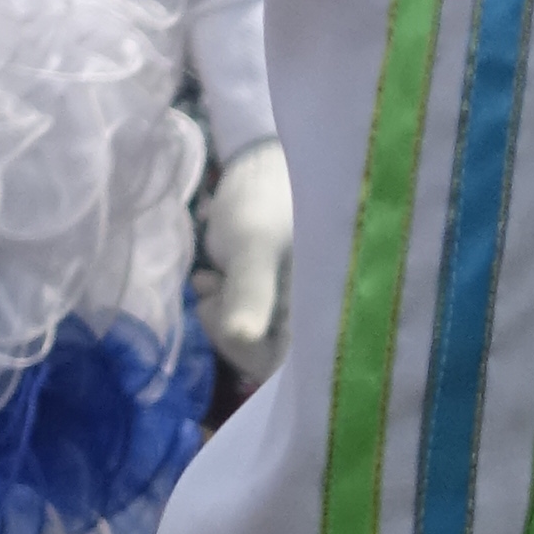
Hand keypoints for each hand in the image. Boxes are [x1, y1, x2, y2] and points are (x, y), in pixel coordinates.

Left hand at [198, 139, 292, 371]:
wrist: (255, 167)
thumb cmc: (262, 202)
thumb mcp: (254, 248)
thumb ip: (251, 293)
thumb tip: (243, 337)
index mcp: (324, 310)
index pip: (292, 366)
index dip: (256, 355)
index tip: (232, 325)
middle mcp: (313, 316)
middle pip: (269, 358)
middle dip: (233, 331)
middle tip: (213, 298)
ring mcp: (291, 309)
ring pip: (252, 341)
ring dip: (223, 317)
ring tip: (210, 282)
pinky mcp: (269, 299)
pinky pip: (244, 323)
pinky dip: (221, 307)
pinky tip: (209, 280)